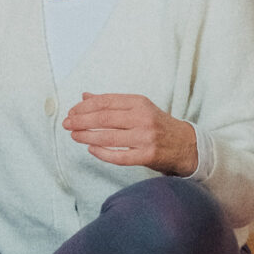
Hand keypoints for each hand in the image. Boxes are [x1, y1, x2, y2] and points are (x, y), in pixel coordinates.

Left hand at [62, 92, 197, 175]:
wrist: (186, 145)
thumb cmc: (158, 125)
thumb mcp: (138, 108)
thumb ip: (112, 103)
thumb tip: (85, 96)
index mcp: (139, 103)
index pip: (106, 101)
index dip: (85, 106)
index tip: (71, 111)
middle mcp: (143, 118)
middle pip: (104, 118)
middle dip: (81, 121)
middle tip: (67, 124)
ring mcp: (146, 137)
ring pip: (109, 137)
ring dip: (87, 136)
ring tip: (74, 135)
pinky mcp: (147, 156)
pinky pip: (119, 156)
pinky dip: (102, 153)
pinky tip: (91, 149)